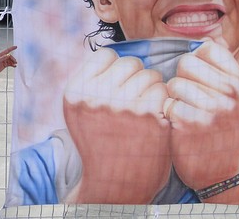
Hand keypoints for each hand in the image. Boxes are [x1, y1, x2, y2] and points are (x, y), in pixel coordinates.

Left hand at [0, 45, 16, 75]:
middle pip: (10, 56)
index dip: (11, 48)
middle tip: (15, 61)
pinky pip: (10, 64)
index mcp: (1, 54)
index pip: (7, 50)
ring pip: (10, 60)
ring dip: (13, 62)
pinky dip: (12, 64)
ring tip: (15, 64)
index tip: (15, 47)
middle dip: (13, 58)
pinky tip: (14, 66)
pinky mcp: (5, 64)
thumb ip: (3, 57)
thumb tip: (8, 55)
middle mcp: (3, 57)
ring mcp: (4, 61)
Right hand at [63, 48, 170, 203]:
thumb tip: (113, 55)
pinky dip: (163, 101)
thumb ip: (89, 82)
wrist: (115, 183)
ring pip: (149, 74)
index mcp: (76, 92)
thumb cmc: (99, 143)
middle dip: (135, 77)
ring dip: (151, 88)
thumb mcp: (78, 112)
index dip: (115, 68)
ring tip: (144, 108)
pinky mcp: (150, 116)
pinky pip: (163, 90)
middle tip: (134, 98)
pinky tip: (155, 116)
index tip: (116, 84)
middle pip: (129, 63)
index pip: (105, 55)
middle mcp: (97, 96)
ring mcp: (125, 105)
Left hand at [166, 41, 238, 190]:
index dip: (198, 61)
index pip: (209, 48)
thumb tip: (207, 39)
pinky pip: (166, 103)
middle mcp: (229, 93)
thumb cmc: (225, 131)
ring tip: (185, 112)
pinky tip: (179, 125)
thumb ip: (224, 71)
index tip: (200, 78)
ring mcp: (210, 108)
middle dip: (182, 78)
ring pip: (173, 82)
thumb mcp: (237, 99)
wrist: (224, 173)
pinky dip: (167, 113)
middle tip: (191, 99)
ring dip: (173, 97)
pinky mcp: (189, 122)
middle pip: (186, 62)